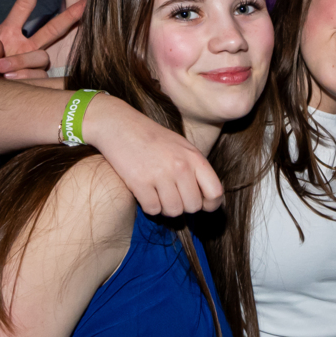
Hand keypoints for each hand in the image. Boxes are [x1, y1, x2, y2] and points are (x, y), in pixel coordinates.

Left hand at [0, 0, 85, 82]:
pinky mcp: (39, 81)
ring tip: (1, 72)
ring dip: (22, 63)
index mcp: (7, 34)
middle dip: (69, 16)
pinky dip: (25, 80)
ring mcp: (34, 64)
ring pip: (42, 57)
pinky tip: (11, 84)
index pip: (23, 7)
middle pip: (52, 28)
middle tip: (84, 4)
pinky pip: (40, 78)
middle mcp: (25, 46)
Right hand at [84, 95, 224, 215]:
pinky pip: (152, 209)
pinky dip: (149, 206)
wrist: (119, 125)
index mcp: (194, 157)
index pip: (215, 192)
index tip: (202, 204)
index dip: (210, 204)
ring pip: (173, 211)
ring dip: (165, 207)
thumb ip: (196, 169)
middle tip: (172, 196)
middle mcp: (180, 166)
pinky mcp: (139, 182)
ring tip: (158, 194)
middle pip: (193, 206)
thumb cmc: (153, 138)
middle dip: (184, 206)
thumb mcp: (182, 147)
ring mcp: (160, 174)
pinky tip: (145, 193)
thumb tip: (210, 198)